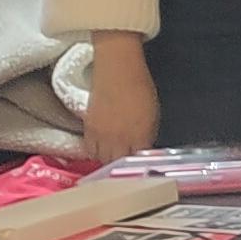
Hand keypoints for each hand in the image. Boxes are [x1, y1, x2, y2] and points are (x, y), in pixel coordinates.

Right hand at [83, 33, 158, 160]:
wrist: (118, 71)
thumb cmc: (141, 89)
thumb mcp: (152, 116)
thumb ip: (147, 137)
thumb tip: (143, 150)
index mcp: (140, 136)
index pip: (137, 162)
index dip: (139, 167)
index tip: (140, 168)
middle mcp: (119, 140)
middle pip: (117, 164)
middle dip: (122, 165)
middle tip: (126, 164)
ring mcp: (101, 136)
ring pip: (102, 159)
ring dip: (108, 161)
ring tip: (114, 157)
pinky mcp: (87, 129)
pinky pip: (90, 150)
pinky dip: (96, 153)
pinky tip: (102, 149)